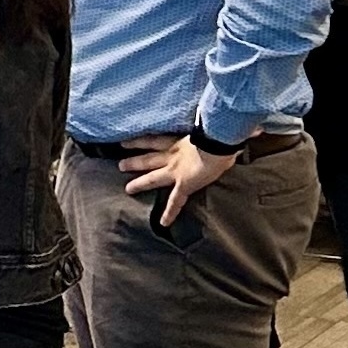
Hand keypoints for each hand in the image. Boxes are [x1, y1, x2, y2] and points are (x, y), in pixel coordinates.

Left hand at [119, 131, 233, 223]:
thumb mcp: (207, 127)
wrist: (218, 142)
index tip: (126, 142)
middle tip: (120, 165)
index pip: (155, 140)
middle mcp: (173, 155)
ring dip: (140, 183)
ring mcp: (176, 171)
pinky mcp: (184, 184)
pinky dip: (170, 212)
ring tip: (127, 189)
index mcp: (179, 141)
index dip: (141, 141)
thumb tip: (226, 123)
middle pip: (148, 158)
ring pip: (153, 177)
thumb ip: (208, 128)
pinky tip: (164, 223)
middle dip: (134, 162)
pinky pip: (175, 201)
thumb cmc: (217, 132)